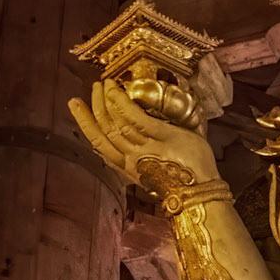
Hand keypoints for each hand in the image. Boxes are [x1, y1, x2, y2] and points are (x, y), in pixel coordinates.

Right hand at [70, 79, 219, 192]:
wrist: (202, 195)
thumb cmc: (184, 183)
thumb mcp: (153, 173)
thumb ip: (138, 159)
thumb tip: (126, 144)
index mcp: (129, 168)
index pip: (100, 144)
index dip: (86, 124)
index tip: (77, 107)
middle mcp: (133, 160)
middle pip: (104, 131)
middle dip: (94, 107)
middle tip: (93, 88)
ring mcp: (146, 150)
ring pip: (116, 123)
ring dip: (106, 100)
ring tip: (104, 84)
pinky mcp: (163, 139)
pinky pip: (136, 118)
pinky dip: (122, 102)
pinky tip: (116, 89)